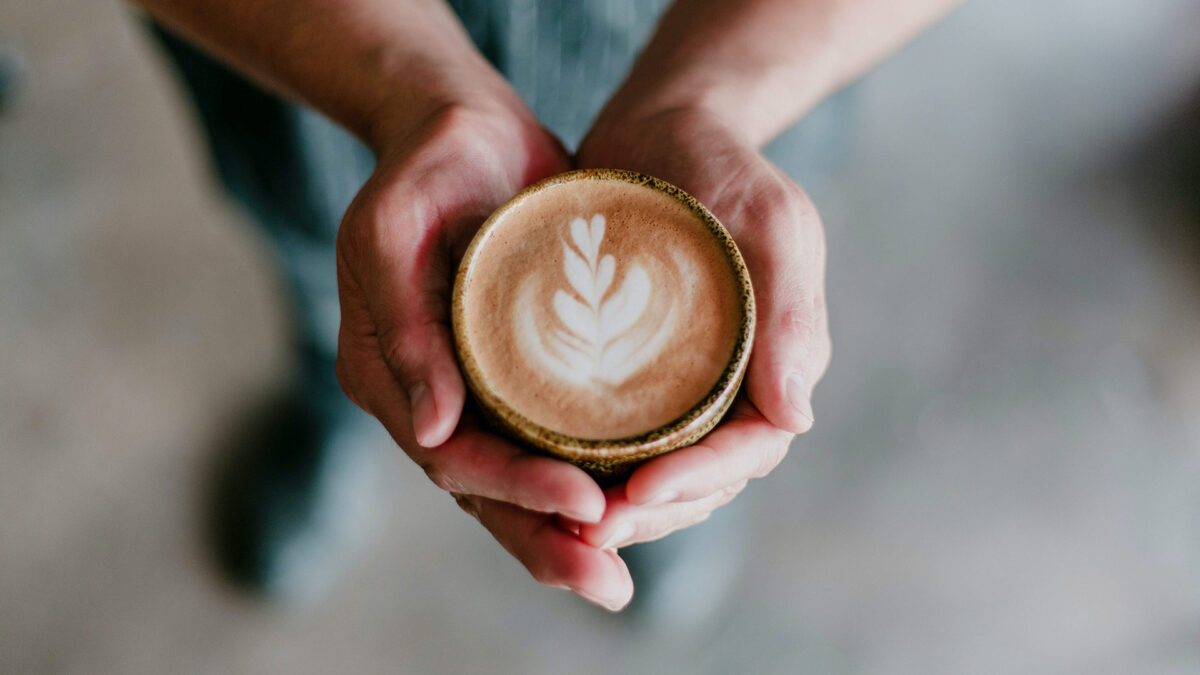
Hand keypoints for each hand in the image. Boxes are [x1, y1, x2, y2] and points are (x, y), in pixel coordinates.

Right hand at [336, 102, 632, 609]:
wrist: (466, 129)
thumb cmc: (426, 165)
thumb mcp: (394, 225)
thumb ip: (401, 323)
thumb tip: (430, 428)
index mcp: (387, 375)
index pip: (452, 456)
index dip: (515, 488)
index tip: (582, 505)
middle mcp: (430, 397)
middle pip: (485, 491)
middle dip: (545, 542)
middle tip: (608, 584)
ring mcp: (473, 391)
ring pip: (517, 481)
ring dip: (566, 532)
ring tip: (618, 575)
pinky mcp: (516, 374)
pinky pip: (547, 442)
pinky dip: (582, 479)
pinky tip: (630, 506)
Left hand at [574, 105, 831, 548]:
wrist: (665, 125)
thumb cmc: (725, 166)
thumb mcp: (771, 220)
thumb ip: (793, 310)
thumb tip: (796, 416)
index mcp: (777, 365)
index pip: (748, 450)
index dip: (698, 480)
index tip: (639, 493)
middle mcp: (733, 387)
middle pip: (701, 480)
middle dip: (649, 513)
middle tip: (587, 532)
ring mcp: (681, 385)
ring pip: (656, 471)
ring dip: (614, 507)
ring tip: (560, 525)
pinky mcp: (630, 373)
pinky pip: (614, 437)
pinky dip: (586, 467)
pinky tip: (540, 479)